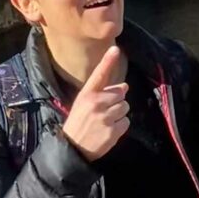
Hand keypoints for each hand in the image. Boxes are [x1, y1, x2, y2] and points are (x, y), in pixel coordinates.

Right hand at [61, 46, 128, 161]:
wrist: (72, 149)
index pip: (99, 74)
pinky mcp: (113, 131)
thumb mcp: (82, 104)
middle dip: (117, 101)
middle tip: (105, 110)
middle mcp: (96, 103)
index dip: (108, 61)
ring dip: (119, 113)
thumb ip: (101, 93)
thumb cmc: (78, 123)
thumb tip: (124, 85)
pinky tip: (108, 130)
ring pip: (125, 107)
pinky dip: (120, 126)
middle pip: (121, 93)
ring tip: (106, 121)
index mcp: (87, 95)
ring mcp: (105, 118)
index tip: (115, 48)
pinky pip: (126, 122)